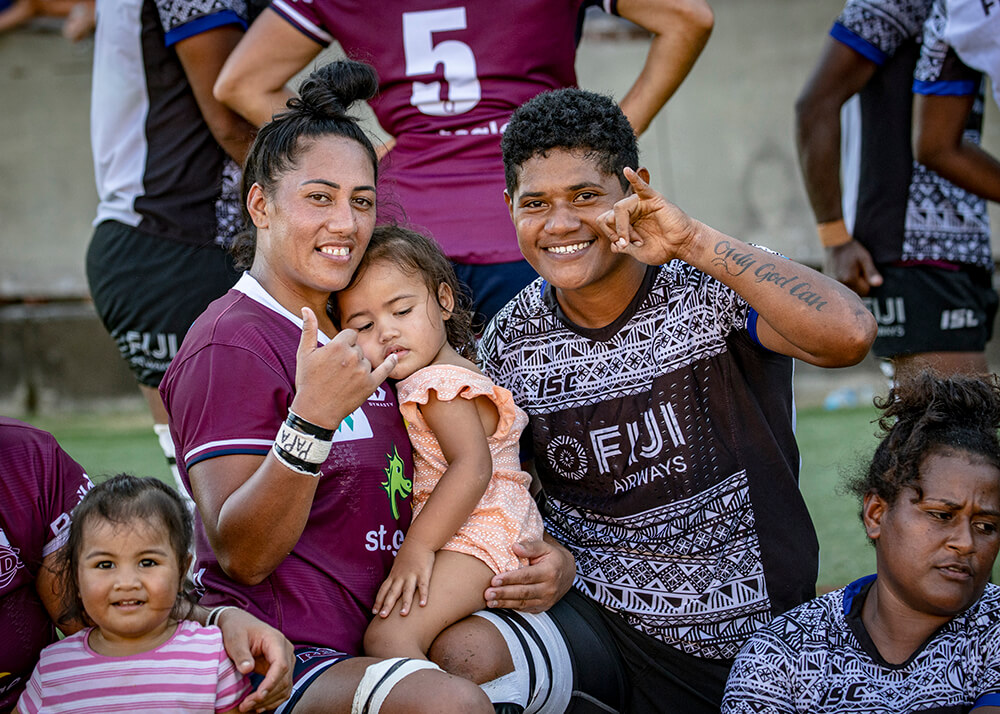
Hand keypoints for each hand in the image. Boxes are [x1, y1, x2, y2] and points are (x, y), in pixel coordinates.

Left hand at [216, 607, 293, 711]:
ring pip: (285, 686)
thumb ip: (241, 654)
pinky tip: (259, 705)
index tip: (258, 696)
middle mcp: (285, 650)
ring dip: (269, 700)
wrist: (239, 623)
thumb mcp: (235, 639)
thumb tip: (247, 669)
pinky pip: (282, 687)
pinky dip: (273, 698)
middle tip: (245, 706)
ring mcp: (285, 660)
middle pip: (284, 678)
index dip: (271, 683)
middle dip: (266, 695)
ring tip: (249, 707)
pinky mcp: (280, 668)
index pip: (281, 665)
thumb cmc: (237, 628)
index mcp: (276, 640)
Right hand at [290, 307, 396, 429]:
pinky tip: (394, 357)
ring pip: (367, 359)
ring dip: (359, 366)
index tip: (335, 354)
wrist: (315, 411)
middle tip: (337, 370)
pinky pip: (385, 370)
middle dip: (350, 354)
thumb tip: (306, 308)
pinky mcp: (370, 385)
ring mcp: (363, 371)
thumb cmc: (308, 381)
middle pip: (358, 347)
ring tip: (344, 379)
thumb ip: (309, 329)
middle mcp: (353, 356)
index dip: (343, 343)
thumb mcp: (304, 353)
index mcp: (338, 346)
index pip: (350, 334)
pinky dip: (390, 363)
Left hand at [373, 542, 434, 616]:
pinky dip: (423, 595)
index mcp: (393, 575)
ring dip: (405, 603)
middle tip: (382, 617)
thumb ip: (395, 577)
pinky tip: (423, 604)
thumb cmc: (408, 554)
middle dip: (387, 605)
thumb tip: (390, 588)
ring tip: (402, 614)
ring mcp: (412, 575)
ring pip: (407, 591)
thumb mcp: (398, 565)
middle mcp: (401, 576)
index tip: (374, 612)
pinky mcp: (423, 573)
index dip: (378, 601)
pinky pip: (423, 586)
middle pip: (392, 592)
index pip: (383, 589)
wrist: (419, 540)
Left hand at [484, 537, 574, 613]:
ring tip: (489, 601)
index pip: (527, 576)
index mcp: (549, 571)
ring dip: (504, 603)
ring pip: (522, 603)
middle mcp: (549, 588)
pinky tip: (498, 605)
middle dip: (504, 594)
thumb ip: (530, 547)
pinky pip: (524, 609)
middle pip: (523, 592)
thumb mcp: (545, 547)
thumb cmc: (552, 557)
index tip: (494, 580)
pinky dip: (510, 608)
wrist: (567, 573)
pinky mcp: (542, 608)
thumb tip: (515, 547)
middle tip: (487, 593)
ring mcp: (546, 600)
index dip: (510, 579)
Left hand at [596, 167, 699, 265]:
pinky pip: (641, 185)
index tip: (622, 246)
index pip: (604, 220)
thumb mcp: (637, 252)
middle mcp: (631, 209)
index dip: (609, 234)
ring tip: (639, 241)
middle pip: (609, 215)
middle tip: (632, 244)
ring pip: (619, 208)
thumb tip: (613, 245)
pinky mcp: (652, 198)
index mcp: (625, 220)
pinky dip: (634, 178)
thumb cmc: (663, 248)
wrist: (682, 246)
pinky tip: (627, 171)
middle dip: (618, 233)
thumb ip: (623, 246)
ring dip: (625, 228)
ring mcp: (640, 202)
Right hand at [824, 241, 881, 296]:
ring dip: (851, 284)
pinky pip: (841, 289)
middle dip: (859, 284)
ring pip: (849, 291)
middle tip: (854, 270)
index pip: (866, 291)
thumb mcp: (865, 258)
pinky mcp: (828, 283)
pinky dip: (843, 283)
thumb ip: (871, 272)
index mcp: (849, 279)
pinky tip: (841, 272)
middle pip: (857, 293)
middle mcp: (839, 284)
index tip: (861, 270)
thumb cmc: (852, 250)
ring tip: (848, 271)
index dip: (866, 281)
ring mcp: (832, 284)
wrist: (835, 244)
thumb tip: (878, 284)